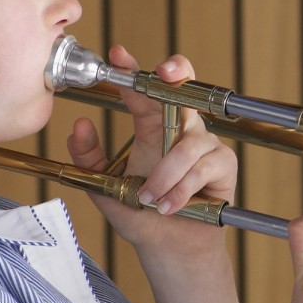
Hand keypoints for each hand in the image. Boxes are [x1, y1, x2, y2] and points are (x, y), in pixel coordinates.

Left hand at [66, 46, 237, 258]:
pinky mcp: (223, 165)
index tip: (117, 55)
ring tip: (150, 200)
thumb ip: (89, 156)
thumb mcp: (104, 185)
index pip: (145, 91)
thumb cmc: (141, 214)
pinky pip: (203, 166)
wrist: (168, 248)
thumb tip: (79, 124)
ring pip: (187, 142)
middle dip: (178, 74)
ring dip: (166, 175)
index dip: (133, 69)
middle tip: (166, 71)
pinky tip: (170, 205)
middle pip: (185, 89)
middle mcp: (181, 130)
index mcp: (152, 127)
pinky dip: (182, 188)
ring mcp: (205, 145)